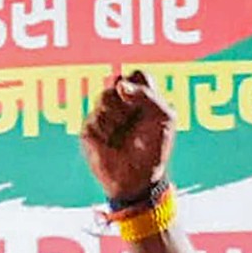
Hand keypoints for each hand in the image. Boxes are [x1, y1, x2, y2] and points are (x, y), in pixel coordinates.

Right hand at [79, 67, 174, 205]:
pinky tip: (110, 144)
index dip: (139, 84)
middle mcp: (120, 104)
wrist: (138, 177)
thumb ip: (146, 95)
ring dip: (116, 117)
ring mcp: (103, 116)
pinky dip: (105, 132)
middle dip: (127, 102)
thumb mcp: (162, 118)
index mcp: (141, 98)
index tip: (144, 101)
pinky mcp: (89, 131)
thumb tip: (119, 85)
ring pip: (103, 98)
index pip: (136, 75)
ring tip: (121, 134)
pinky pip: (93, 119)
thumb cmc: (154, 148)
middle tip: (133, 119)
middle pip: (116, 83)